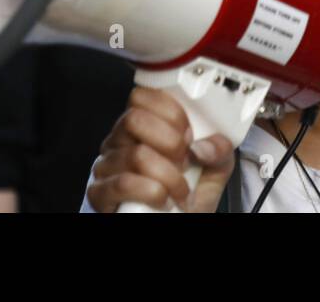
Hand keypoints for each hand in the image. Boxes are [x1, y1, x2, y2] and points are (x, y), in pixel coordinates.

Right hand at [86, 86, 234, 212]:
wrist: (178, 223)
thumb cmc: (188, 194)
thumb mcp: (214, 167)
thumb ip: (220, 149)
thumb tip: (204, 146)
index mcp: (144, 125)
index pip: (142, 96)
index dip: (171, 112)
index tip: (190, 134)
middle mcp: (120, 140)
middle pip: (134, 118)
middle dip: (169, 141)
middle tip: (184, 161)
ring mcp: (106, 165)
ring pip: (136, 154)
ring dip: (168, 176)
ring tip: (180, 190)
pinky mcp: (100, 193)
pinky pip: (122, 183)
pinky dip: (152, 192)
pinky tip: (164, 201)